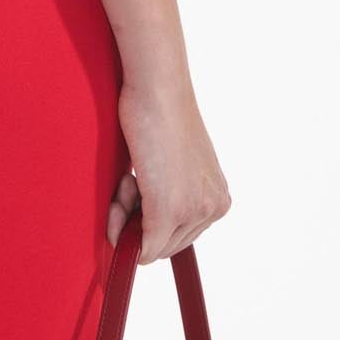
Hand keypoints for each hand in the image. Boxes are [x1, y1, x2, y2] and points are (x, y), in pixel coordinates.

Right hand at [109, 77, 229, 260]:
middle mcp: (214, 206)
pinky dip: (121, 226)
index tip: (136, 189)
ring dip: (127, 217)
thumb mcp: (174, 165)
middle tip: (129, 182)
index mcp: (217, 196)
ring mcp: (194, 210)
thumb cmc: (160, 116)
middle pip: (165, 247)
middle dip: (137, 222)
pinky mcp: (170, 210)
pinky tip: (126, 183)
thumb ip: (170, 195)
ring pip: (150, 247)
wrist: (158, 91)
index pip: (179, 237)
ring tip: (130, 178)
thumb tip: (142, 233)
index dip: (148, 221)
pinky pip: (142, 248)